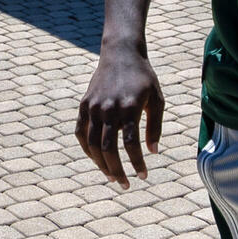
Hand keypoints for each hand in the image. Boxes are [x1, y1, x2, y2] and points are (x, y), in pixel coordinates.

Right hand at [77, 44, 164, 187]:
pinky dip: (86, 149)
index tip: (143, 176)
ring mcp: (94, 106)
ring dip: (101, 164)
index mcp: (129, 107)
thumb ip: (155, 126)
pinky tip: (97, 160)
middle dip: (117, 170)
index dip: (137, 163)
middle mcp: (109, 108)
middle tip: (125, 184)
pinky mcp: (84, 105)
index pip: (131, 143)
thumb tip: (153, 152)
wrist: (121, 53)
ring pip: (92, 144)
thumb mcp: (157, 99)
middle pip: (109, 148)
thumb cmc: (143, 77)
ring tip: (111, 176)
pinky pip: (80, 133)